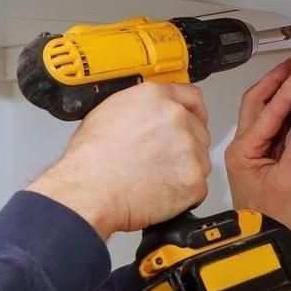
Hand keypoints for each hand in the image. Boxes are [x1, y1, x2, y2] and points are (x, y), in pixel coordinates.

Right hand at [28, 83, 211, 239]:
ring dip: (185, 170)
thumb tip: (148, 114)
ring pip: (200, 159)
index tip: (194, 120)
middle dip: (185, 146)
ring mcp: (189, 149)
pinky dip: (183, 193)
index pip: (192, 97)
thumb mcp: (108, 112)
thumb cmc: (90, 159)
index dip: (193, 112)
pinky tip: (160, 193)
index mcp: (155, 97)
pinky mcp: (193, 179)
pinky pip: (197, 186)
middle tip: (162, 161)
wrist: (89, 190)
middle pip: (198, 131)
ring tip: (155, 178)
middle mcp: (176, 117)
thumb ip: (140, 108)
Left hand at [225, 57, 290, 231]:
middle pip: (257, 103)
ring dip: (279, 93)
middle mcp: (244, 147)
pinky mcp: (264, 157)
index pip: (267, 112)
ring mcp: (253, 151)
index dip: (286, 92)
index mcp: (243, 151)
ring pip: (264, 112)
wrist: (262, 241)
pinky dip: (286, 111)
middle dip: (275, 81)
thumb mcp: (289, 184)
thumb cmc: (267, 219)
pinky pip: (274, 126)